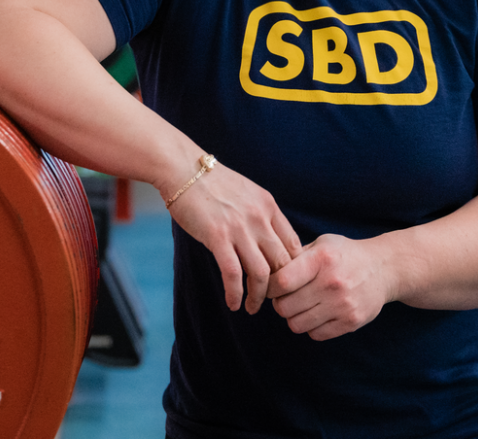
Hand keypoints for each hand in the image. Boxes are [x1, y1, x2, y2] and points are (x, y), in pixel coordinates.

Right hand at [165, 163, 302, 313]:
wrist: (182, 168)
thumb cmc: (211, 182)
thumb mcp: (246, 192)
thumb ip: (260, 214)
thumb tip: (268, 241)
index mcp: (269, 206)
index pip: (294, 246)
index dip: (294, 270)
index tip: (284, 283)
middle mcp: (259, 218)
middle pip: (282, 263)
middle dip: (280, 288)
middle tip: (271, 301)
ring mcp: (239, 228)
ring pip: (261, 273)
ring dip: (259, 297)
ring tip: (253, 308)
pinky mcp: (217, 236)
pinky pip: (233, 274)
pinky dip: (235, 294)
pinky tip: (233, 303)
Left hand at [266, 234, 390, 339]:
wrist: (383, 268)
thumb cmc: (344, 255)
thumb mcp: (320, 244)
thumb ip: (294, 257)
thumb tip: (264, 272)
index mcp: (321, 259)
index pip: (281, 282)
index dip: (268, 287)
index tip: (270, 286)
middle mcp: (332, 283)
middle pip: (285, 307)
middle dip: (279, 303)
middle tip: (286, 296)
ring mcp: (343, 305)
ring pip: (296, 324)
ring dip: (294, 317)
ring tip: (301, 305)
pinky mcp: (351, 322)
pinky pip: (315, 335)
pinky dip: (311, 327)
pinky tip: (317, 313)